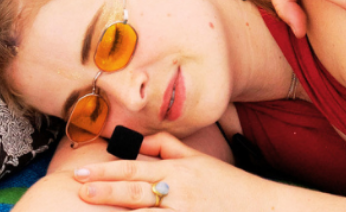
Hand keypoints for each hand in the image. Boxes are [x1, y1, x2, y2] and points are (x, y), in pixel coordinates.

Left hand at [71, 133, 271, 210]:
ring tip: (93, 211)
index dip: (104, 171)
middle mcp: (178, 192)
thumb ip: (165, 147)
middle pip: (133, 192)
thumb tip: (134, 140)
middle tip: (79, 190)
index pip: (132, 169)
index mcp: (177, 171)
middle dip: (103, 191)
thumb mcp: (199, 160)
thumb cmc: (230, 185)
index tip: (79, 173)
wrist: (266, 209)